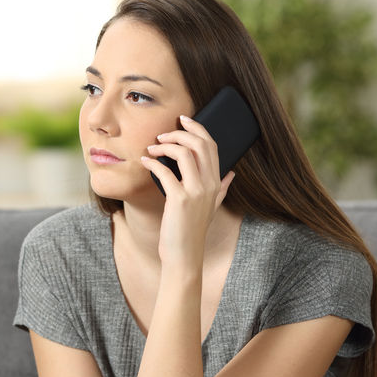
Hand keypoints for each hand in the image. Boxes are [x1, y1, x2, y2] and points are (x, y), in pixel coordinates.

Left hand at [141, 115, 234, 270]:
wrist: (185, 255)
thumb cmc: (193, 230)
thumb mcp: (212, 207)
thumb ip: (222, 188)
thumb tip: (232, 173)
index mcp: (216, 182)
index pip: (212, 145)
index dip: (198, 129)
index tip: (183, 120)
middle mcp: (209, 184)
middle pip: (199, 144)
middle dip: (179, 133)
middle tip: (162, 135)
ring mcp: (195, 191)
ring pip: (184, 153)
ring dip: (165, 145)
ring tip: (152, 149)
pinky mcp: (179, 200)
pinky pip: (165, 171)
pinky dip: (153, 163)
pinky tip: (145, 162)